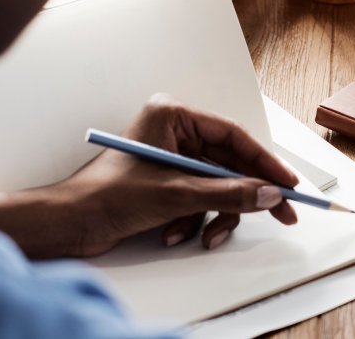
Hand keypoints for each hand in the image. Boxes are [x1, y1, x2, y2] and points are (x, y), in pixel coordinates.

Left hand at [0, 94, 299, 257]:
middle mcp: (174, 133)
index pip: (233, 136)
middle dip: (247, 195)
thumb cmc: (105, 196)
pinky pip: (200, 200)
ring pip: (218, 187)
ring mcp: (171, 160)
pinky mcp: (166, 184)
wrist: (66, 225)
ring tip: (205, 236)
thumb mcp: (176, 195)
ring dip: (214, 215)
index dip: (265, 162)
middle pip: (230, 164)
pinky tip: (174, 234)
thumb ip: (229, 193)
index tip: (288, 183)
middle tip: (281, 213)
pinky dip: (194, 221)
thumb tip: (269, 194)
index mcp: (173, 117)